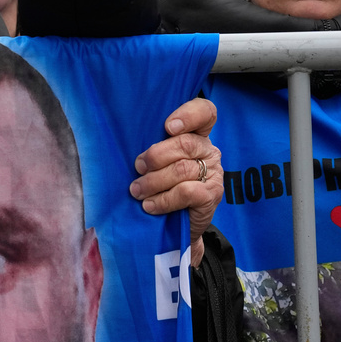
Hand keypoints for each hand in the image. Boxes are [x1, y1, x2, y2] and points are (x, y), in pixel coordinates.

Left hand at [130, 98, 222, 267]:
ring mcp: (213, 173)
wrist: (174, 229)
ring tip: (137, 191)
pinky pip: (185, 192)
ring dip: (153, 182)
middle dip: (155, 156)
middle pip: (184, 143)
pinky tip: (150, 206)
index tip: (167, 127)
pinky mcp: (212, 195)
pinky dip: (163, 199)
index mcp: (197, 135)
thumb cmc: (159, 187)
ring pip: (181, 169)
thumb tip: (126, 140)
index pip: (205, 112)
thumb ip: (152, 148)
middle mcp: (209, 151)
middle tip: (138, 168)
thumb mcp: (154, 163)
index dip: (188, 114)